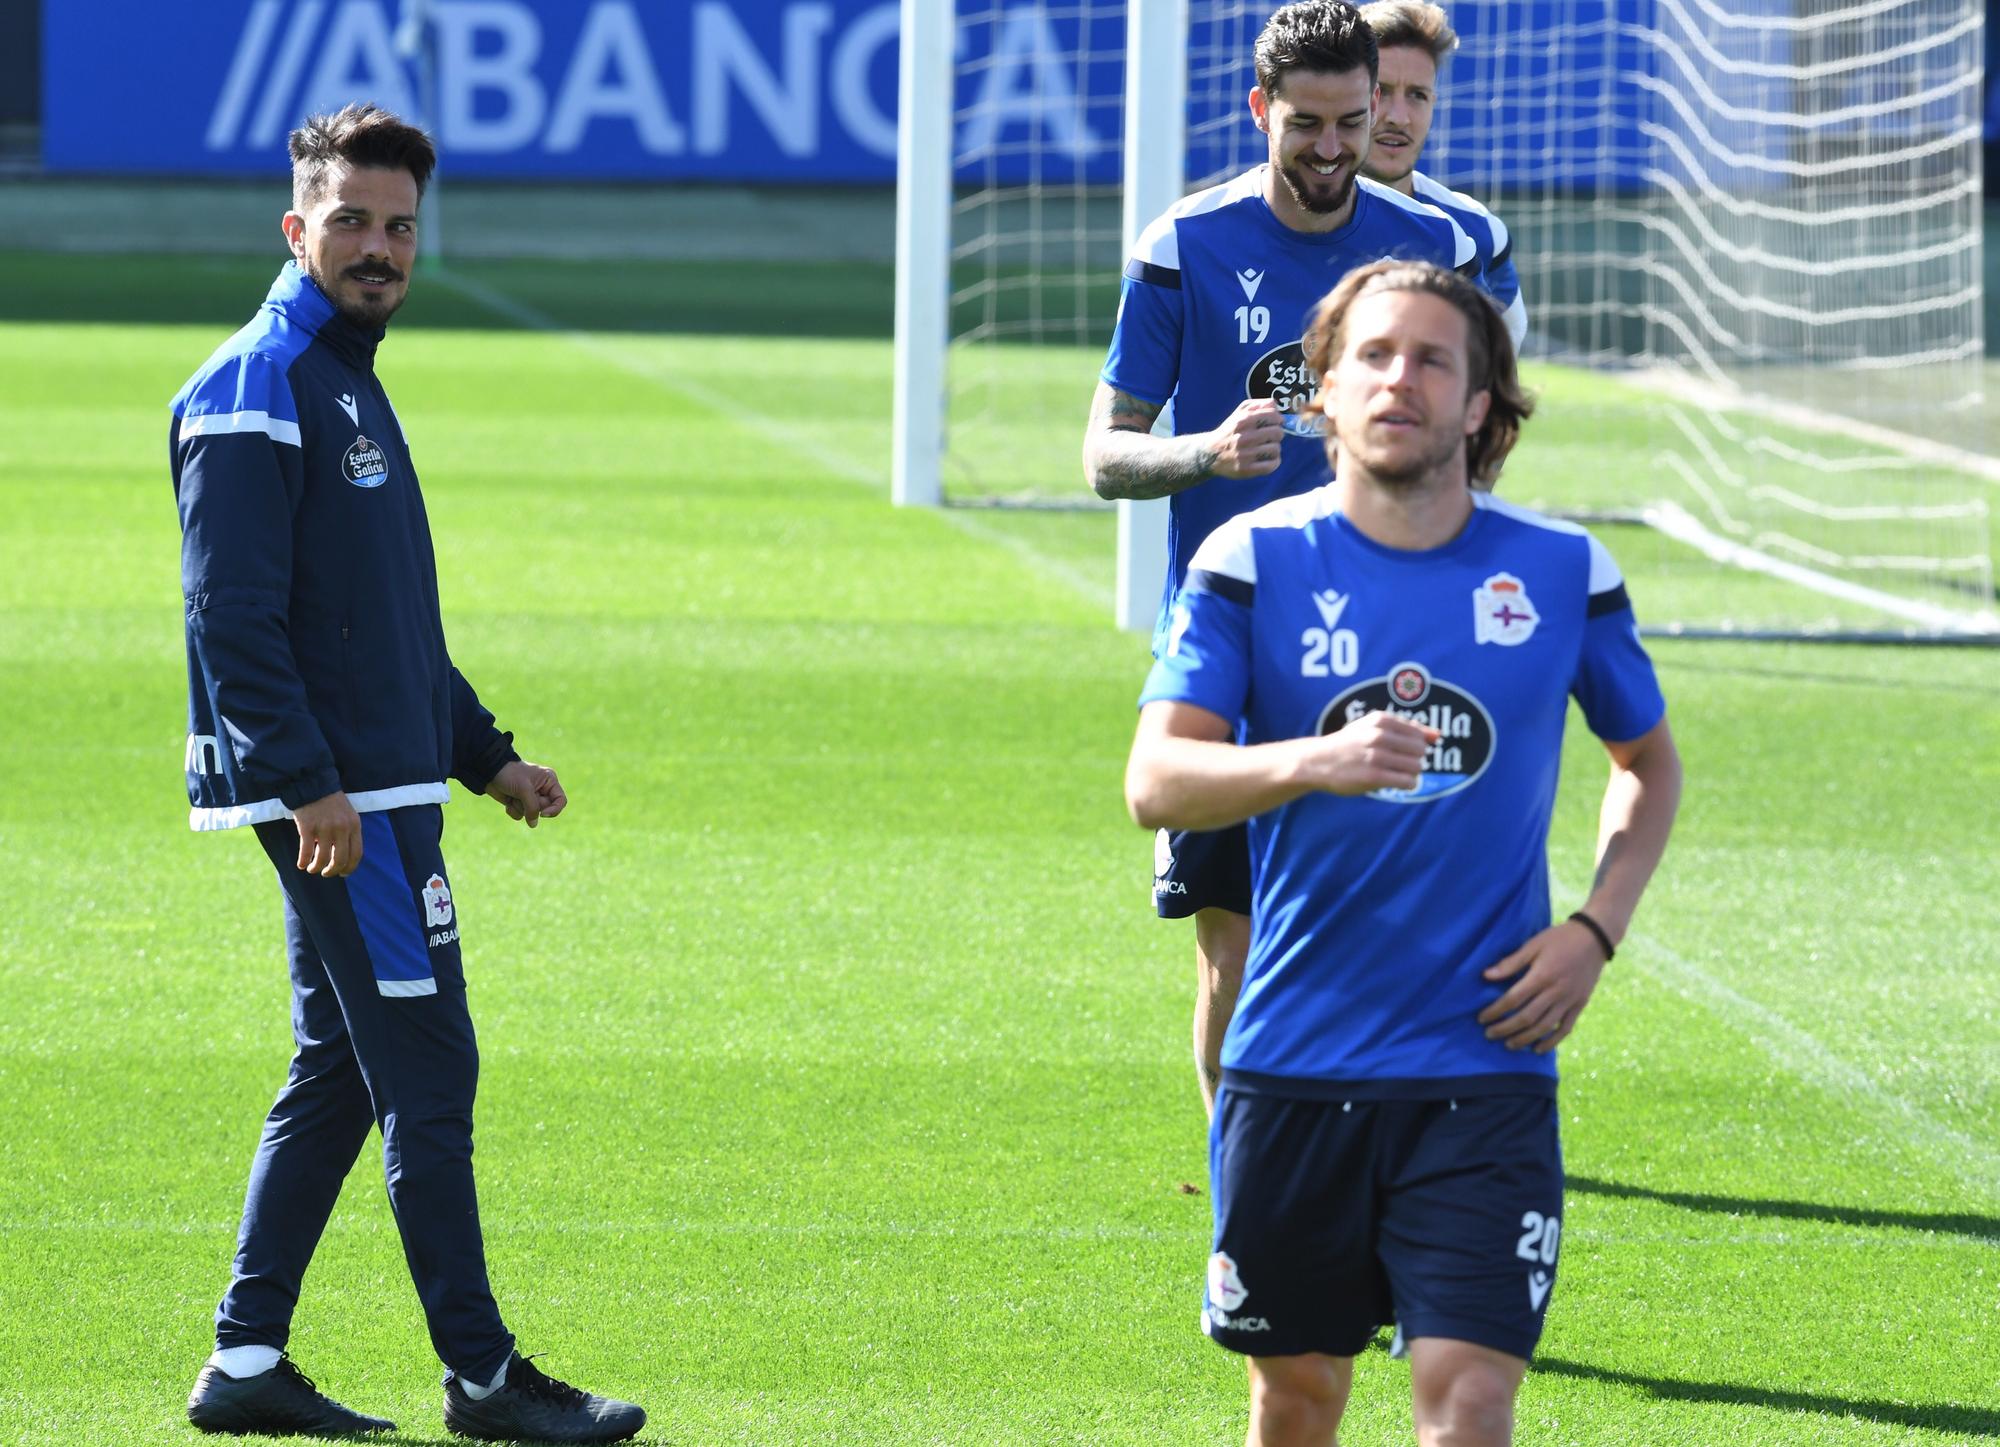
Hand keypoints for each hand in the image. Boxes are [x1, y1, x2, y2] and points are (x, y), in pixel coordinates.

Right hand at [292, 791, 361, 876]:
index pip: (356, 853)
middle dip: (332, 871)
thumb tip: (344, 858)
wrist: (313, 785)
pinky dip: (303, 861)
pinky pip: (306, 851)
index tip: (343, 873)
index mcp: (354, 825)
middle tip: (326, 873)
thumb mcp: (348, 816)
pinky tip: (301, 864)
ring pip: (323, 858)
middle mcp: (341, 828)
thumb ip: (348, 834)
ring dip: (316, 868)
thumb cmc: (331, 803)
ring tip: (312, 869)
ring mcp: (324, 828)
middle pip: (340, 859)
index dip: (350, 867)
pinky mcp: (307, 827)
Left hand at [485, 759, 566, 827]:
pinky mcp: (520, 802)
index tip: (542, 814)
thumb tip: (533, 824)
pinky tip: (507, 800)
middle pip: (545, 809)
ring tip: (513, 795)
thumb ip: (532, 808)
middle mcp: (542, 789)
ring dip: (520, 807)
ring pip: (532, 814)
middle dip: (531, 806)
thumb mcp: (524, 790)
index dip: (554, 809)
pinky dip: (513, 809)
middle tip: (521, 796)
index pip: (560, 800)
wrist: (489, 772)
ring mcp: (531, 797)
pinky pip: (521, 815)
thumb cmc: (510, 774)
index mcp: (549, 781)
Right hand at [1204, 399, 1287, 478]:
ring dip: (1274, 449)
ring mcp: (1244, 454)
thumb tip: (1275, 404)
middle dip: (1277, 434)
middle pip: (1277, 433)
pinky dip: (1274, 462)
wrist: (1210, 454)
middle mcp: (1243, 437)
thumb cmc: (1229, 431)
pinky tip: (1268, 460)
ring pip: (1275, 449)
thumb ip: (1257, 405)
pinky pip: (1271, 465)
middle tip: (1271, 437)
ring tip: (1267, 449)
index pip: (1273, 416)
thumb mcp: (1239, 413)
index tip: (1276, 423)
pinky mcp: (1246, 469)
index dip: (1279, 419)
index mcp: (1243, 421)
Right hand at [1296, 711, 1438, 795]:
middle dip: (1414, 760)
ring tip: (1395, 773)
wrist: (1317, 761)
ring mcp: (1376, 757)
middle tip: (1398, 764)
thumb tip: (1437, 735)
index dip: (1415, 746)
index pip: (1418, 734)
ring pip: (1416, 767)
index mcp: (1380, 720)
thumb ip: (1406, 729)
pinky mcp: (1373, 777)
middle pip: (1420, 751)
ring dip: (1410, 773)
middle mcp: (1379, 736)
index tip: (1401, 751)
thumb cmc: (1348, 744)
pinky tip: (1394, 782)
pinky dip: (1407, 784)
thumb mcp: (1373, 727)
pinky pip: (1408, 782)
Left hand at [1476, 920, 1611, 1053]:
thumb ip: (1511, 962)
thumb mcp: (1533, 944)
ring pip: (1545, 1026)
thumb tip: (1486, 975)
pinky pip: (1566, 1028)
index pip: (1513, 999)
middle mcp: (1556, 991)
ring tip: (1509, 1045)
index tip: (1482, 1018)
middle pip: (1527, 1017)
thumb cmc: (1559, 939)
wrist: (1594, 938)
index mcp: (1542, 975)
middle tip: (1490, 1034)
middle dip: (1506, 1029)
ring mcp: (1570, 1000)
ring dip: (1525, 1038)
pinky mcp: (1580, 1004)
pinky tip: (1539, 1048)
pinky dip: (1552, 1041)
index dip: (1496, 1011)